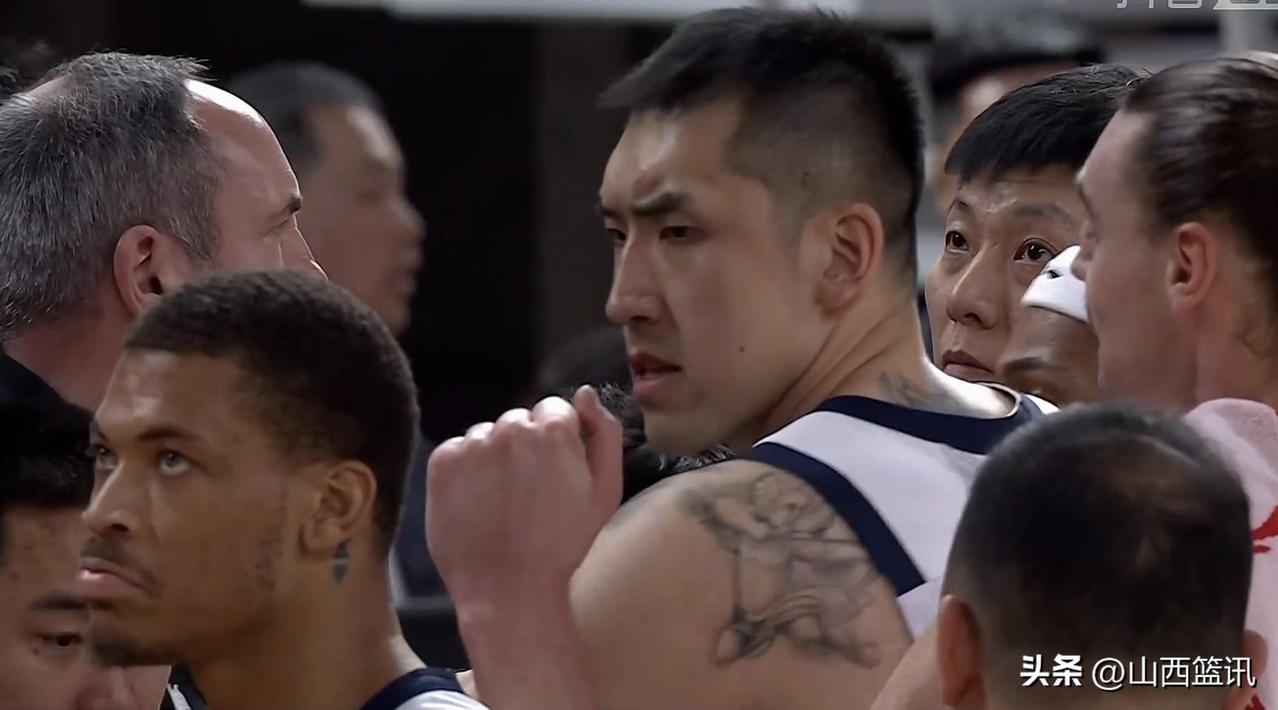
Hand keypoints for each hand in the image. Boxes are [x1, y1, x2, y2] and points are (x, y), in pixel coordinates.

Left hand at [426, 385, 622, 608]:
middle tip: (529, 492)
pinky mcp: (441, 463)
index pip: (554, 410)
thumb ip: (604, 433)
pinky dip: (466, 470)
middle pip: (519, 421)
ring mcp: (471, 444)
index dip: (558, 442)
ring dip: (494, 456)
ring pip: (487, 435)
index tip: (556, 475)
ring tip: (502, 501)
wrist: (508, 589)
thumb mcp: (606, 490)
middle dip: (526, 446)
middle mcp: (509, 427)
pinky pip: (458, 451)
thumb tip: (585, 393)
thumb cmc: (564, 543)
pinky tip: (478, 502)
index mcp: (552, 430)